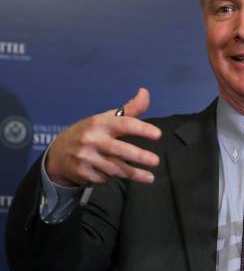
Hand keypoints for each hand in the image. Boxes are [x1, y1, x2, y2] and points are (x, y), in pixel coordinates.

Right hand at [46, 88, 161, 186]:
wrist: (58, 154)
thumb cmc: (90, 133)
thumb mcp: (106, 119)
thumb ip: (129, 109)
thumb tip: (145, 92)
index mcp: (99, 123)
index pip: (124, 124)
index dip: (142, 129)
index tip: (157, 134)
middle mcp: (91, 139)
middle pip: (120, 150)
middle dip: (139, 156)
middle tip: (156, 161)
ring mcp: (86, 157)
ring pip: (114, 168)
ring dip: (133, 174)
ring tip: (150, 178)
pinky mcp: (83, 173)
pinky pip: (105, 177)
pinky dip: (113, 177)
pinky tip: (119, 175)